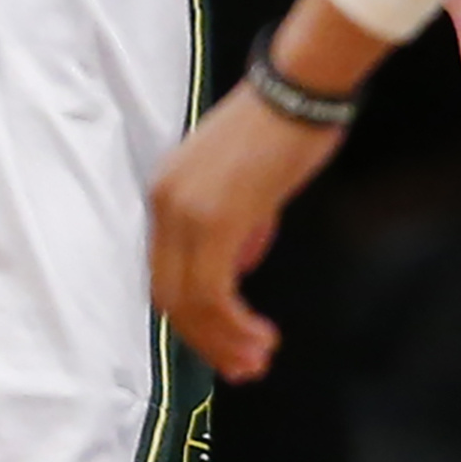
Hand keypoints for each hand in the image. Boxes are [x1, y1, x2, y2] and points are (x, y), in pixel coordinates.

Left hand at [149, 87, 347, 379]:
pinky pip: (214, 292)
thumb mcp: (248, 190)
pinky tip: (261, 337)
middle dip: (205, 339)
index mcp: (165, 193)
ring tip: (256, 362)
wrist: (296, 92)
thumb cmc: (282, 132)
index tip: (226, 346)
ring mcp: (185, 213)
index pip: (164, 273)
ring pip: (189, 301)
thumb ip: (237, 231)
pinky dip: (235, 325)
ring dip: (223, 340)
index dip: (192, 318)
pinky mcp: (215, 221)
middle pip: (168, 295)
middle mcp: (164, 204)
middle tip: (243, 369)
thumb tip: (237, 271)